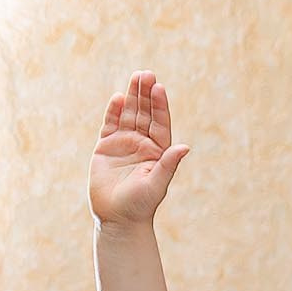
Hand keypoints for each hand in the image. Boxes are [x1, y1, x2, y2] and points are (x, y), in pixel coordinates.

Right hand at [90, 72, 189, 229]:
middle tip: (147, 73)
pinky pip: (111, 124)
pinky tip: (118, 97)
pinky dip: (114, 111)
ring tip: (136, 77)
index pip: (161, 124)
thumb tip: (184, 147)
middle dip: (146, 94)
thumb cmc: (141, 205)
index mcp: (158, 152)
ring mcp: (124, 144)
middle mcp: (143, 145)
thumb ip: (168, 164)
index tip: (159, 88)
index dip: (160, 106)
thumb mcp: (157, 184)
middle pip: (145, 114)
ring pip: (129, 115)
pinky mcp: (106, 147)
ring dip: (133, 97)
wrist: (118, 217)